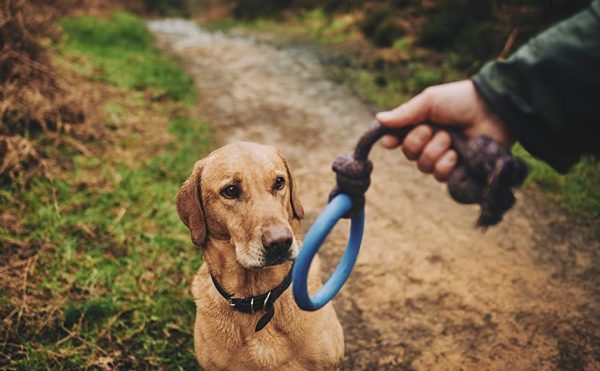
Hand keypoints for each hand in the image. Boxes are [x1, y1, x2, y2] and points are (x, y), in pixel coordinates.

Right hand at [376, 80, 511, 181]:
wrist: (494, 110)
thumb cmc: (462, 100)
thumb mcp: (429, 101)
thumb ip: (404, 114)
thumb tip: (378, 119)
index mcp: (423, 125)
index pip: (400, 139)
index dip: (393, 141)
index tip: (391, 141)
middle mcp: (432, 143)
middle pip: (410, 155)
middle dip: (418, 142)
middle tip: (434, 130)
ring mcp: (446, 158)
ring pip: (424, 167)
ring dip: (435, 152)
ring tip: (450, 140)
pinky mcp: (460, 171)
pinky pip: (440, 177)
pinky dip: (445, 165)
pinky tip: (455, 155)